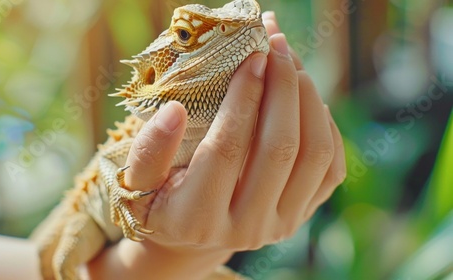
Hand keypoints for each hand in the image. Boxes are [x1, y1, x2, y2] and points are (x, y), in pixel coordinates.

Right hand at [88, 12, 345, 279]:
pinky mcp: (302, 216)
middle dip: (282, 89)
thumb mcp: (138, 181)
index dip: (242, 98)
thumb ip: (149, 149)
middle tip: (277, 48)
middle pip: (278, 149)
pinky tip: (306, 100)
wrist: (193, 234)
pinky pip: (330, 168)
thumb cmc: (162, 199)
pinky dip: (325, 126)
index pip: (226, 149)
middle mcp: (245, 229)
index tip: (251, 57)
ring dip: (308, 101)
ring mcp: (280, 225)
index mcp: (197, 219)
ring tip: (293, 65)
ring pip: (313, 155)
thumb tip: (175, 111)